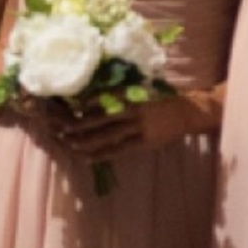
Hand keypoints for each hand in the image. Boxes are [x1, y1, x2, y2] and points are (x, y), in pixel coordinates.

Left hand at [48, 92, 217, 161]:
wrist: (186, 113)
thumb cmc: (160, 99)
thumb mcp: (141, 90)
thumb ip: (121, 95)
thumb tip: (94, 99)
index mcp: (133, 96)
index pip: (105, 99)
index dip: (88, 105)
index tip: (71, 107)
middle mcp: (134, 112)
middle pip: (101, 120)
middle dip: (80, 125)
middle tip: (61, 128)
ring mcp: (139, 129)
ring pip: (106, 137)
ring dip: (86, 141)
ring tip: (69, 143)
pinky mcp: (143, 143)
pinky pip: (118, 150)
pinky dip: (101, 154)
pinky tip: (87, 157)